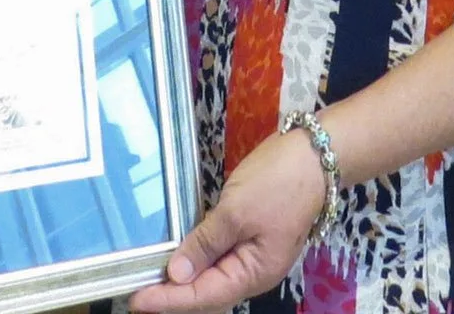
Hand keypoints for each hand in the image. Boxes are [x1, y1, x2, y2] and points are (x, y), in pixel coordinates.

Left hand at [128, 128, 326, 310]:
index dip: (168, 300)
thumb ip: (205, 244)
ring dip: (183, 280)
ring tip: (150, 279)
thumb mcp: (236, 211)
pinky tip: (178, 257)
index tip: (136, 300)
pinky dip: (197, 260)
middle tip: (136, 291)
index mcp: (254, 273)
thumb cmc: (279, 183)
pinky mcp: (252, 235)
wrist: (317, 154)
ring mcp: (254, 254)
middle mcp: (254, 272)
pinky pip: (219, 258)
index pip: (203, 296)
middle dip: (173, 296)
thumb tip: (176, 275)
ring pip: (213, 277)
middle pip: (208, 293)